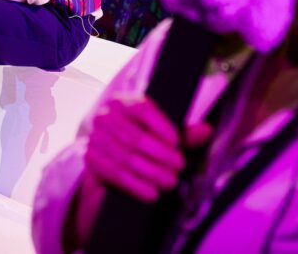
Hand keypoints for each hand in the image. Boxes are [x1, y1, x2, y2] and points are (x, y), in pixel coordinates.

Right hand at [84, 93, 211, 202]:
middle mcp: (105, 117)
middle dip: (160, 155)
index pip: (142, 109)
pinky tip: (151, 193)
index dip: (161, 126)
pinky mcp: (91, 160)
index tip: (178, 142)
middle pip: (135, 136)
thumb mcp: (163, 137)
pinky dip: (136, 186)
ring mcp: (95, 138)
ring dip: (151, 173)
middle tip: (179, 167)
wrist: (111, 166)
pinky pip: (115, 174)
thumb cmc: (142, 145)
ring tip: (170, 182)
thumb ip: (183, 134)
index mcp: (123, 103)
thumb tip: (206, 130)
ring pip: (126, 157)